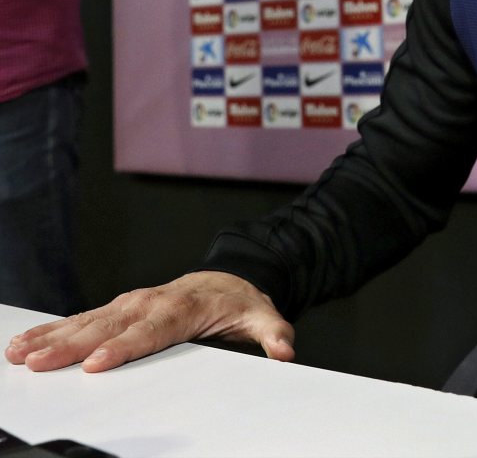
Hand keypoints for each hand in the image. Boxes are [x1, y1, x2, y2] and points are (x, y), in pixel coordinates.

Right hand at [4, 271, 294, 372]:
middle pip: (111, 326)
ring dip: (54, 336)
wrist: (230, 277)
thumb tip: (285, 350)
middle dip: (74, 344)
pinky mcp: (120, 308)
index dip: (124, 346)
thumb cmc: (240, 301)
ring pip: (90, 320)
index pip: (152, 330)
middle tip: (40, 361)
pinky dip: (54, 329)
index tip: (98, 363)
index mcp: (184, 307)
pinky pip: (83, 318)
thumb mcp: (263, 315)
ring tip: (21, 352)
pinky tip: (27, 342)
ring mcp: (133, 303)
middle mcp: (153, 302)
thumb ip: (274, 333)